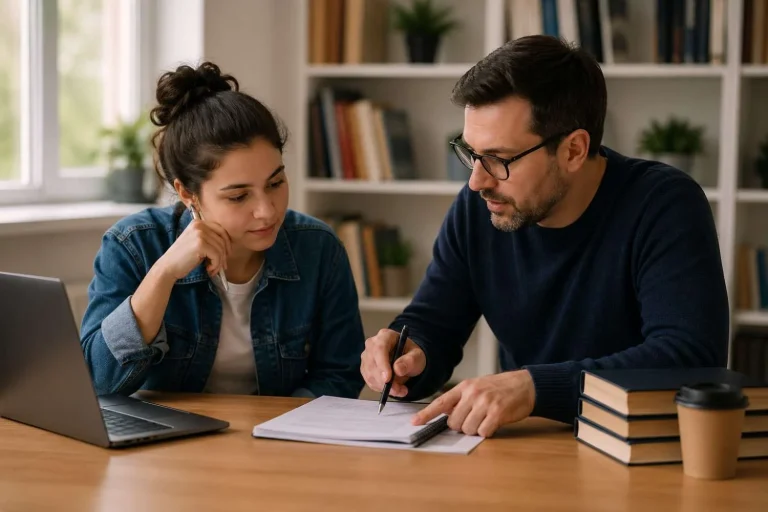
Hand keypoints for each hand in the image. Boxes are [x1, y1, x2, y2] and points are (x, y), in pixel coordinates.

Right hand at [157, 218, 231, 280]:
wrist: (168, 267)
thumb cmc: (183, 258)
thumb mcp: (196, 242)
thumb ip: (209, 239)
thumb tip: (229, 246)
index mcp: (198, 222)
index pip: (221, 229)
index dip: (227, 243)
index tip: (226, 254)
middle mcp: (199, 225)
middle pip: (222, 239)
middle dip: (225, 254)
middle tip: (222, 266)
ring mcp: (199, 233)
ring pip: (221, 249)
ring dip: (219, 262)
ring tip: (212, 269)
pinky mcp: (200, 244)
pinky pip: (217, 255)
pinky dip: (216, 265)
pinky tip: (209, 270)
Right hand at [360, 328, 425, 397]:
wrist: (408, 360)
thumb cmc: (412, 355)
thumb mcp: (417, 357)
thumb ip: (409, 361)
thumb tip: (397, 369)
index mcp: (386, 336)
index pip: (379, 349)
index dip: (382, 364)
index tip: (388, 379)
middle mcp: (372, 344)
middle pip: (372, 363)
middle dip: (384, 380)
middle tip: (398, 390)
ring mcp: (367, 356)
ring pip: (369, 374)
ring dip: (384, 387)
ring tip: (400, 390)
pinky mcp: (365, 368)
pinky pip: (369, 381)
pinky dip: (381, 388)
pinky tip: (393, 389)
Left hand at [411, 370, 535, 437]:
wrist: (525, 385)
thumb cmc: (500, 388)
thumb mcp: (477, 387)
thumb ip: (461, 399)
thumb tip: (445, 413)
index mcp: (465, 387)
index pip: (441, 402)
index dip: (426, 414)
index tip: (414, 422)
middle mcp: (472, 394)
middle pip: (454, 422)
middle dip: (462, 426)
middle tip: (475, 418)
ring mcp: (484, 403)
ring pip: (467, 429)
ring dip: (476, 429)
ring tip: (486, 418)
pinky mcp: (497, 413)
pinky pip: (483, 432)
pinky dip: (488, 431)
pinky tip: (494, 422)